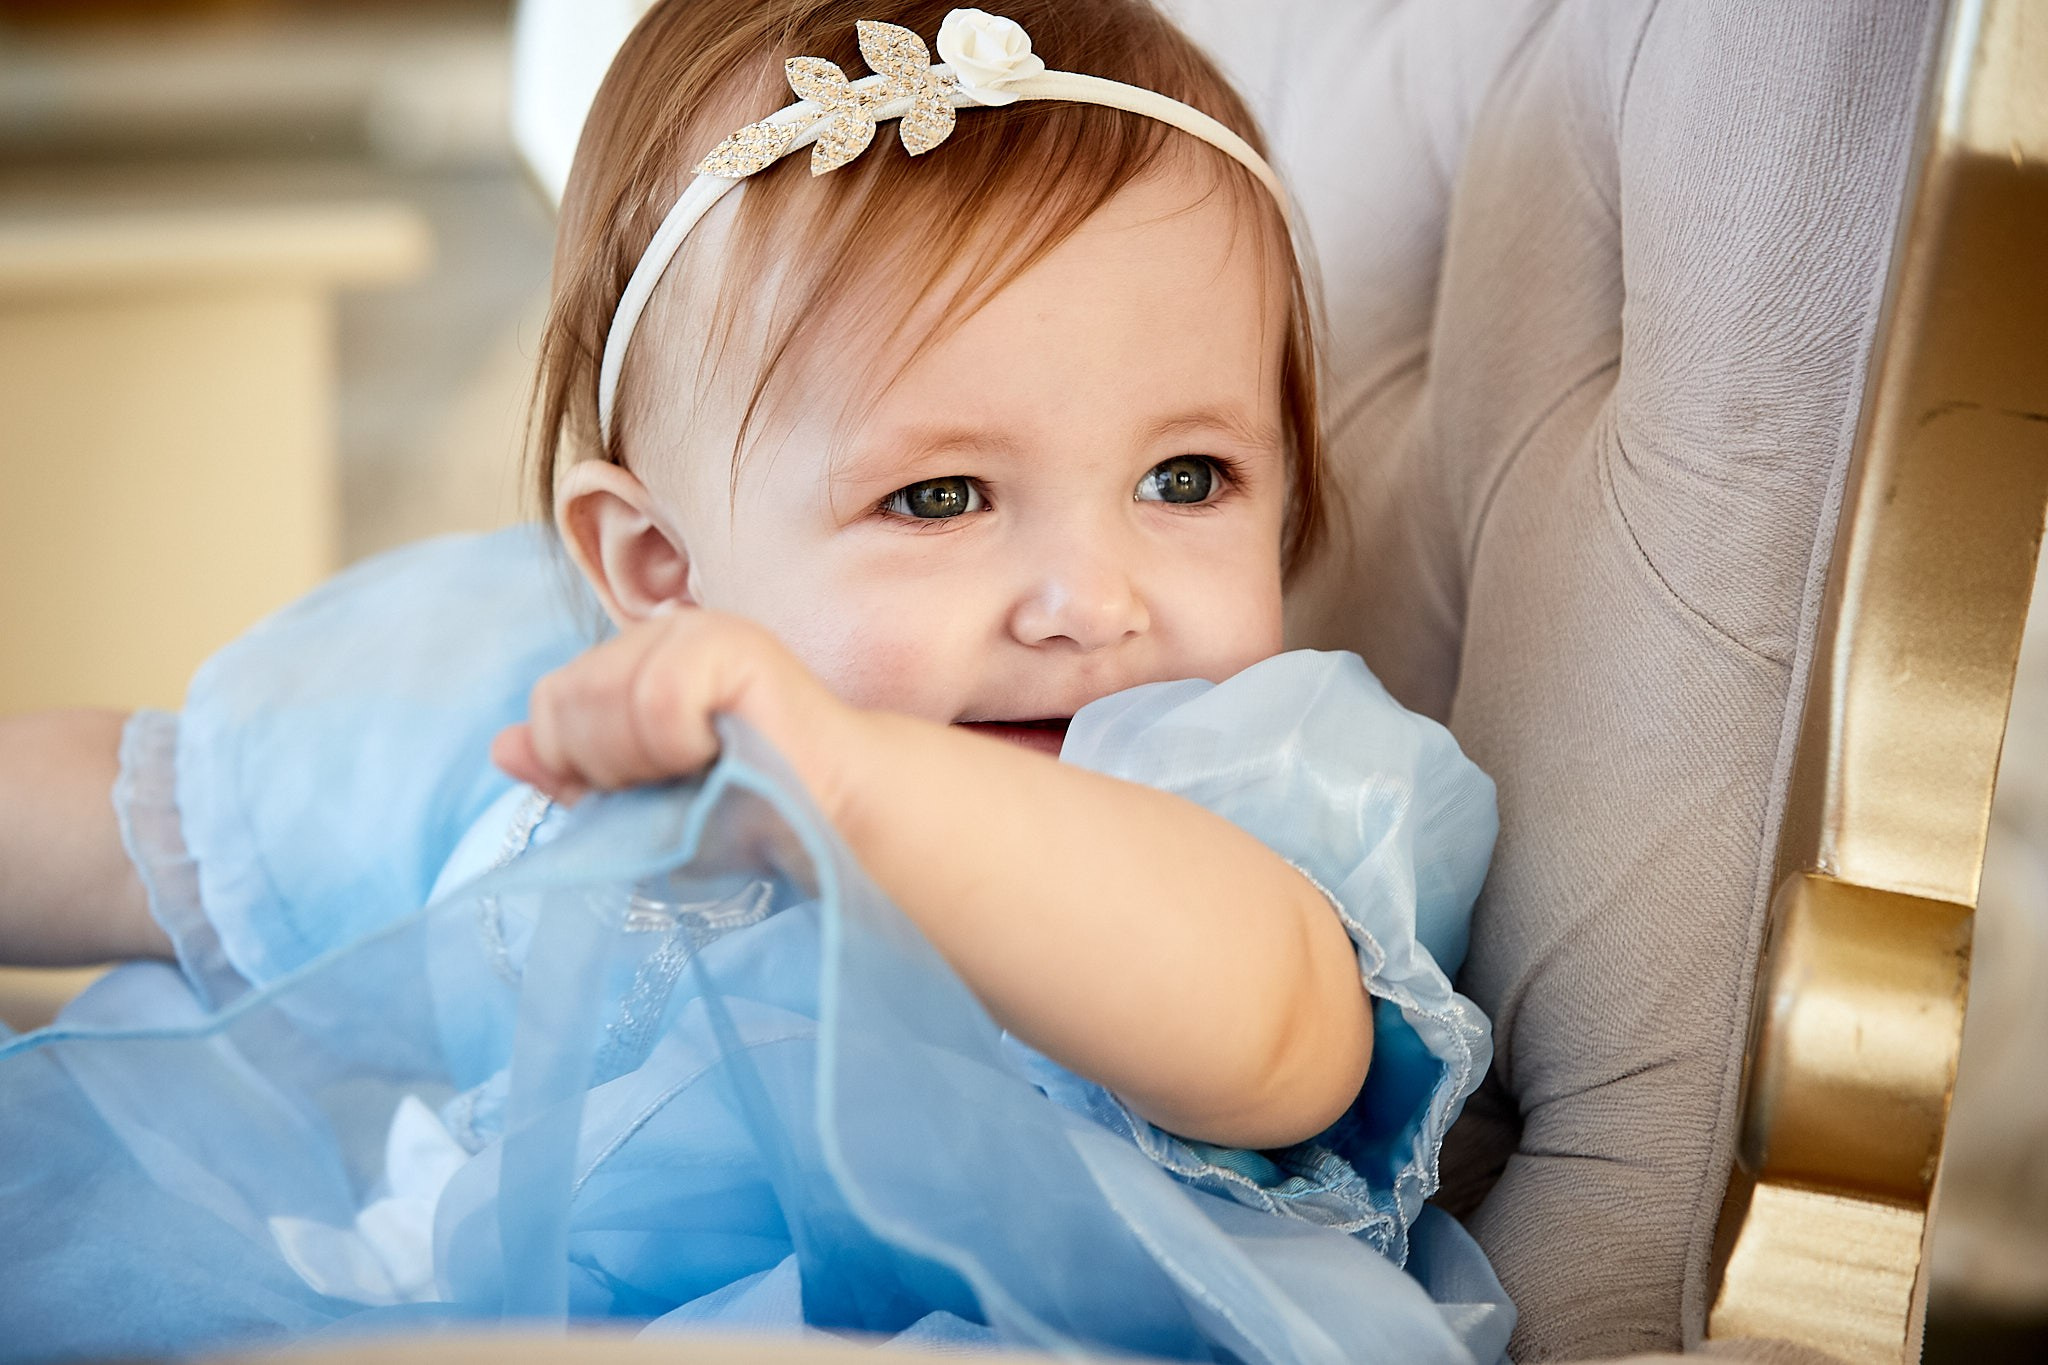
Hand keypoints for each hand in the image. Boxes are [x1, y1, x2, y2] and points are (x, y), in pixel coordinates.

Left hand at [491, 606, 855, 812]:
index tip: (643, 791)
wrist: (831, 822)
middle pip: (564, 702)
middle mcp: (657, 634)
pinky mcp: (727, 642)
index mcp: (633, 663)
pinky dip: (683, 748)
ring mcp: (692, 631)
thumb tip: (502, 747)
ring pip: (605, 702)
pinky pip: (657, 701)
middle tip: (682, 783)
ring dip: (650, 763)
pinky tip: (726, 750)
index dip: (579, 766)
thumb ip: (573, 773)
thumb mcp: (639, 804)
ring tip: (708, 768)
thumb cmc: (745, 815)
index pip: (550, 706)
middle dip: (610, 768)